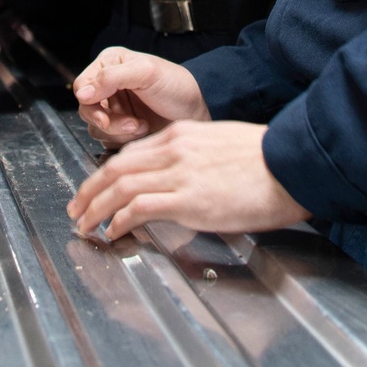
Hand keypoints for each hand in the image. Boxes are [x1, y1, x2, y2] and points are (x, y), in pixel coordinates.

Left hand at [67, 121, 308, 240]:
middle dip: (89, 190)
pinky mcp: (188, 200)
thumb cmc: (265, 160)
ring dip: (96, 208)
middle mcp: (174, 150)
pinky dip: (119, 220)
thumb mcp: (220, 146)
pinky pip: (139, 208)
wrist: (290, 166)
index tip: (96, 189)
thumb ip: (194, 160)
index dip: (107, 174)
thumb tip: (181, 182)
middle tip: (76, 208)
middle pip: (115, 168)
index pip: (130, 153)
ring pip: (120, 187)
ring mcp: (179, 174)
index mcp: (181, 135)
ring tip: (85, 225)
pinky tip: (113, 231)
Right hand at [73, 47, 209, 146]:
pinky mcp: (121, 129)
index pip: (83, 86)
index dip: (91, 103)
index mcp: (110, 65)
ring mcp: (114, 108)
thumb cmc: (177, 86)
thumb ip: (112, 78)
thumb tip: (83, 92)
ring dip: (118, 132)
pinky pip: (108, 140)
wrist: (197, 112)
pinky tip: (142, 132)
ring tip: (141, 126)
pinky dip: (123, 141)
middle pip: (87, 110)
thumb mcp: (146, 73)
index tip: (104, 115)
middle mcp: (108, 86)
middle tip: (131, 124)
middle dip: (109, 121)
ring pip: (96, 128)